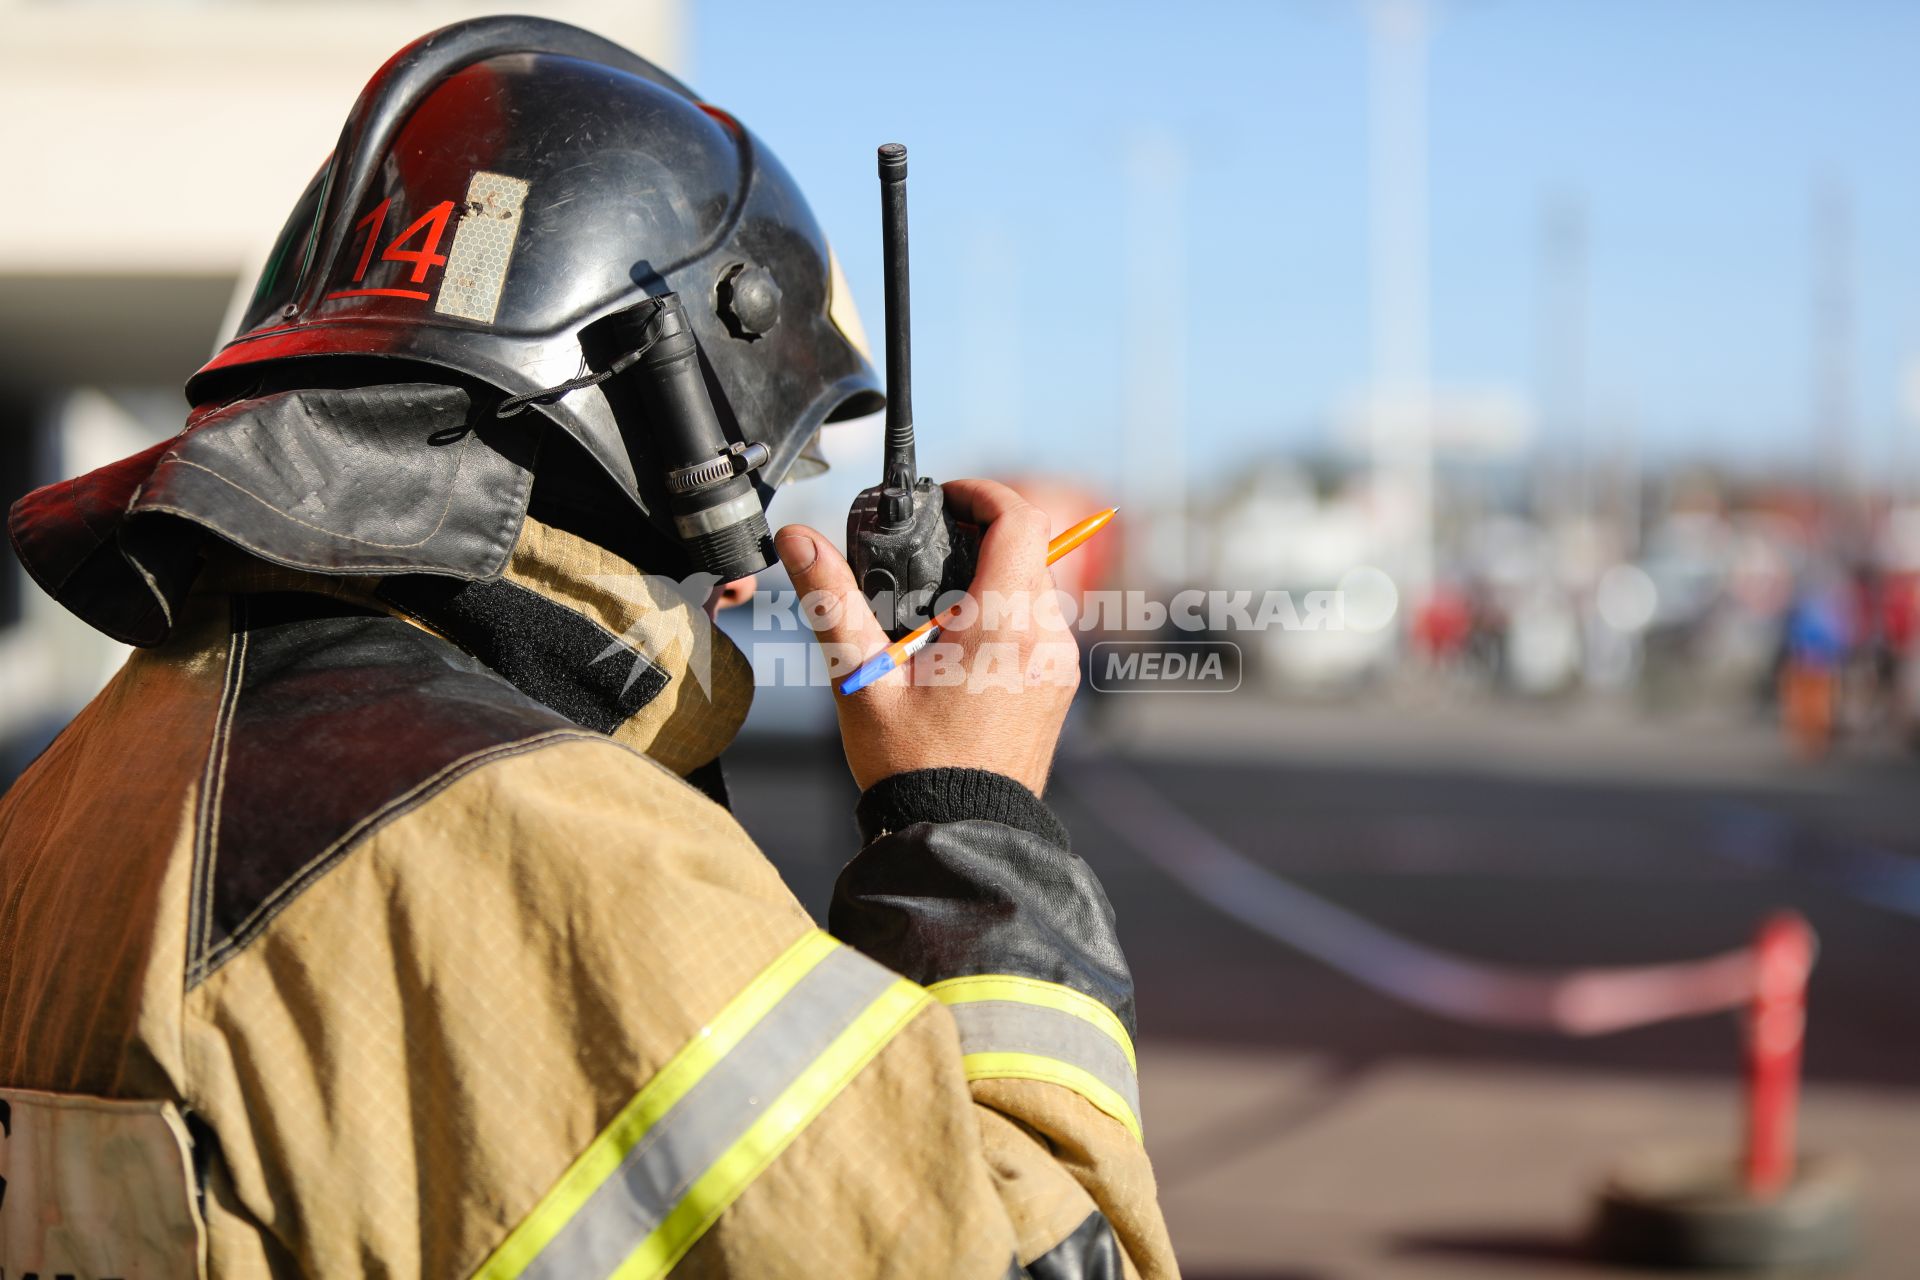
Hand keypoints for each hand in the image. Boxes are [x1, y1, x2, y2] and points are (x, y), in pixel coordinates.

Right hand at [776, 479, 1079, 794]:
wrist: (962, 836)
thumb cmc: (913, 767)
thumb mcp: (862, 678)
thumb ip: (832, 600)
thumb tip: (798, 539)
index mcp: (1003, 623)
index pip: (1018, 519)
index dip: (982, 493)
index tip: (946, 496)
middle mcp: (1045, 637)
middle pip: (1024, 550)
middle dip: (976, 538)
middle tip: (924, 553)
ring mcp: (1058, 664)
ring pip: (1033, 588)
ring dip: (991, 580)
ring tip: (932, 612)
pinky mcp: (1057, 686)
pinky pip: (1038, 627)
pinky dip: (1004, 617)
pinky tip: (956, 649)